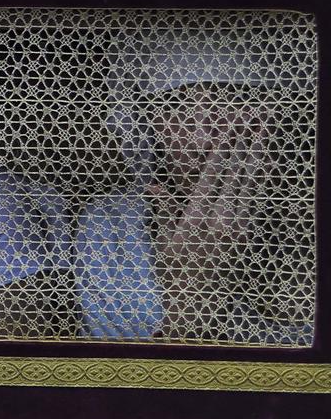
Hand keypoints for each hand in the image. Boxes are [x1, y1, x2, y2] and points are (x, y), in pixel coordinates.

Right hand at [154, 130, 267, 336]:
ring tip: (265, 139)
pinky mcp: (247, 235)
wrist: (196, 294)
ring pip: (249, 187)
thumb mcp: (163, 233)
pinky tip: (264, 170)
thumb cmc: (172, 263)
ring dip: (258, 161)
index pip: (212, 176)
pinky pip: (254, 203)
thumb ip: (164, 207)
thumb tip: (154, 184)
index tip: (230, 130)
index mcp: (196, 215)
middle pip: (236, 176)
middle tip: (259, 124)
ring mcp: (237, 227)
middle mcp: (220, 218)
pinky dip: (260, 183)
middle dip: (247, 148)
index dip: (222, 151)